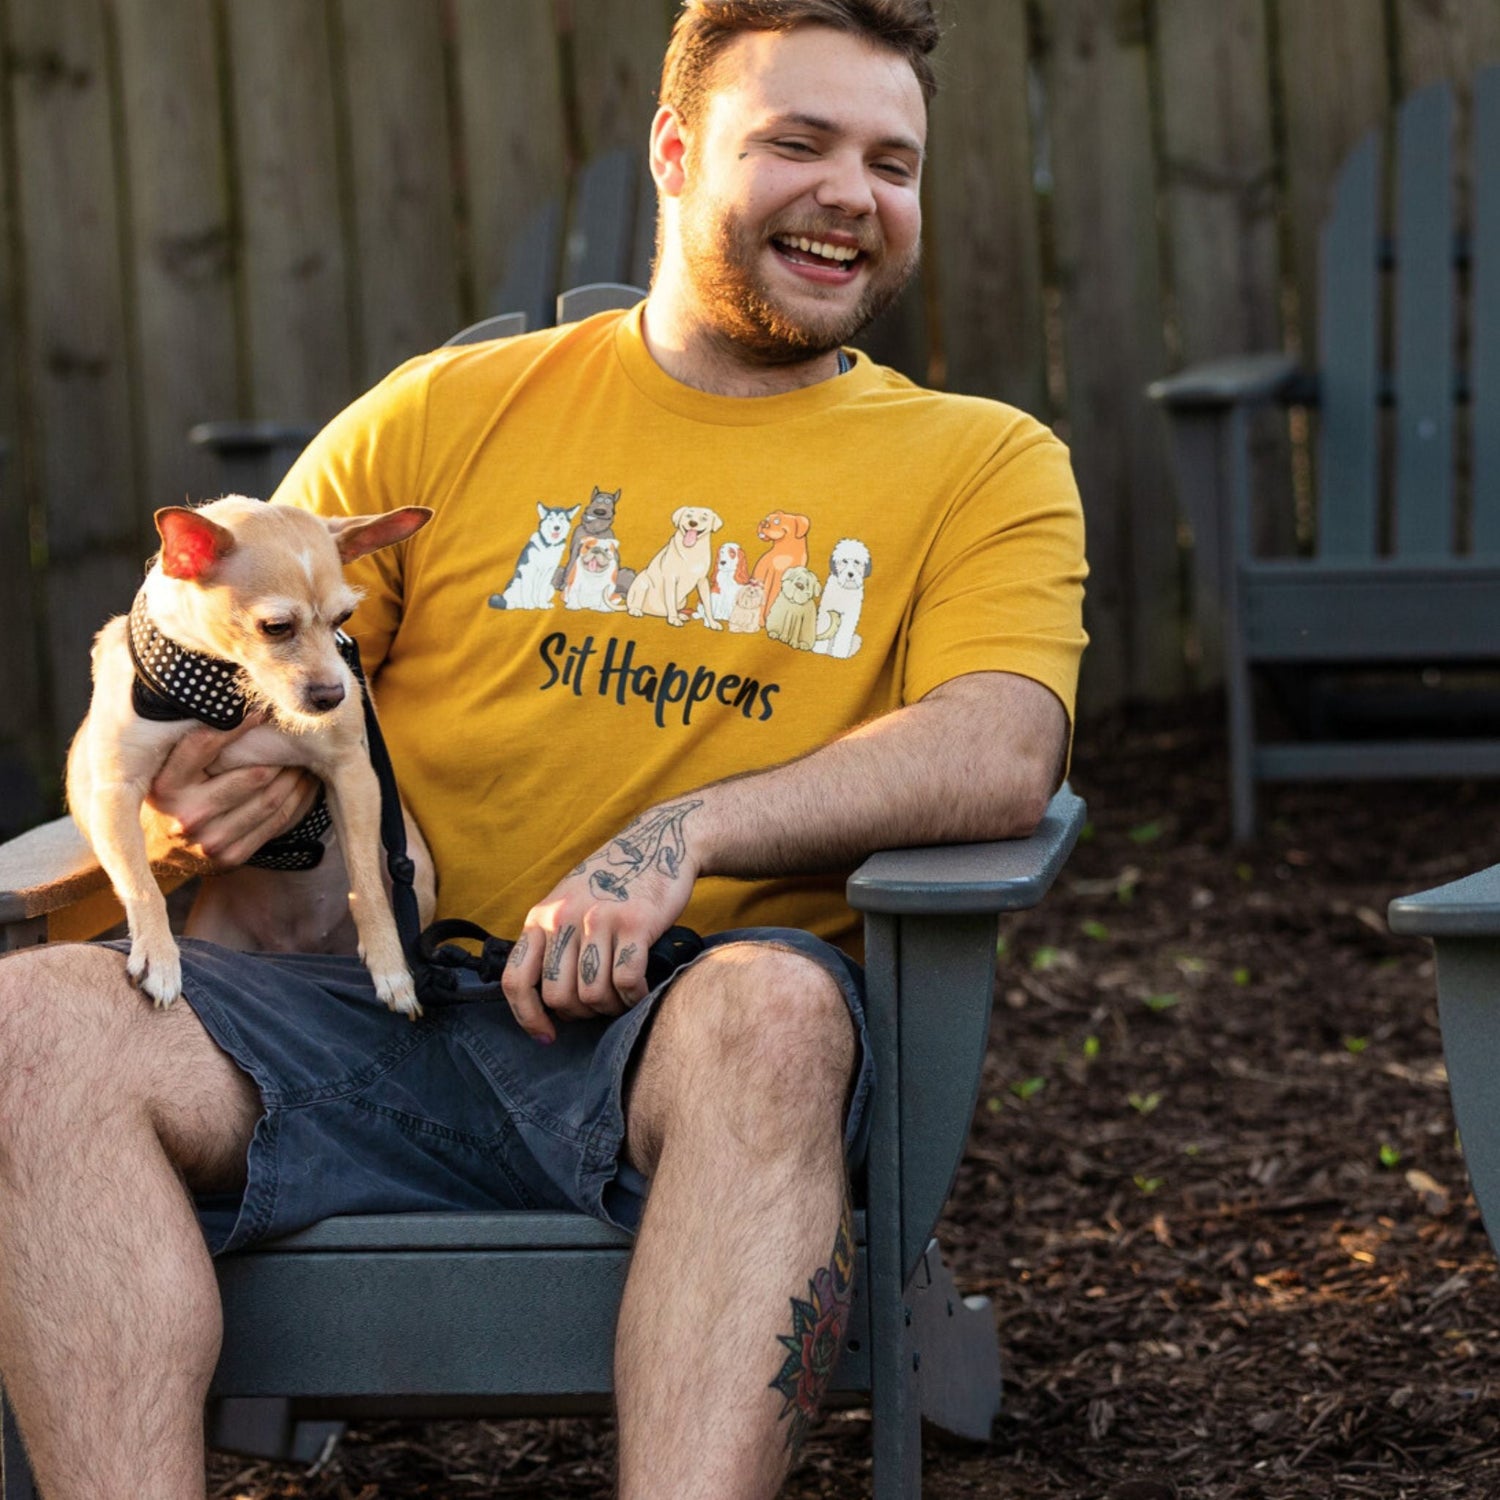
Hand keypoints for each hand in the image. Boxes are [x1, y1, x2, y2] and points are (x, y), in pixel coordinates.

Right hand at [145, 719, 319, 872]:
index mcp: (165, 786)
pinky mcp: (230, 857)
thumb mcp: (167, 764)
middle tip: (296, 735)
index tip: (261, 710)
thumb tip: (229, 698)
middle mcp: (186, 817)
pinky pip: (276, 822)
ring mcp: (209, 842)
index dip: (239, 724)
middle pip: (253, 776)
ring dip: (294, 775)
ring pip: (271, 800)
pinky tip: (303, 780)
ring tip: (304, 755)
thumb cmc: (172, 791)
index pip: (206, 744)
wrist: (161, 849)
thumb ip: (191, 739)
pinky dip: (296, 798)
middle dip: (280, 754)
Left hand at [501, 798, 704, 1042]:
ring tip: (622, 998)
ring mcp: (599, 919)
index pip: (515, 980)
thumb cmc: (614, 881)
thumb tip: (546, 999)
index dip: (527, 1017)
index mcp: (541, 917)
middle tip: (599, 1007)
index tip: (547, 1035)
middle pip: (559, 996)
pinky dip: (635, 997)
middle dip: (581, 1014)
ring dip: (611, 1008)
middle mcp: (564, 918)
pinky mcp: (635, 922)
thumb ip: (553, 941)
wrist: (659, 842)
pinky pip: (627, 981)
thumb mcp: (568, 902)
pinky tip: (642, 991)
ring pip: (592, 994)